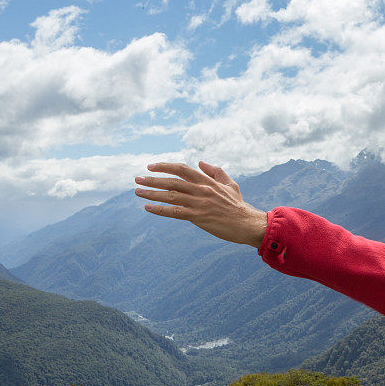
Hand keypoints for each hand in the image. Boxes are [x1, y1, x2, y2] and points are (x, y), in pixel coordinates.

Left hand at [135, 161, 267, 247]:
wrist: (247, 223)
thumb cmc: (238, 205)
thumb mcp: (230, 184)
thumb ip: (215, 171)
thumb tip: (200, 162)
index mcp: (207, 181)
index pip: (181, 169)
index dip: (164, 166)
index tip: (151, 167)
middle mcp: (201, 189)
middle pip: (171, 181)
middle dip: (152, 180)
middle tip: (137, 179)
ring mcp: (199, 203)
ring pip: (170, 195)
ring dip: (152, 193)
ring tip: (138, 192)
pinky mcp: (198, 217)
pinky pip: (175, 212)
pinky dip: (160, 209)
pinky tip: (148, 208)